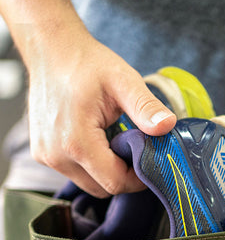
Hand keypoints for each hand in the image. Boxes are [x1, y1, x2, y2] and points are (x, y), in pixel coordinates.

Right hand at [28, 30, 175, 197]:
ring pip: (88, 183)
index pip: (115, 182)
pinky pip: (74, 173)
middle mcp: (55, 155)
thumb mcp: (124, 81)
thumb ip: (146, 108)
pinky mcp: (41, 154)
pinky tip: (97, 142)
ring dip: (106, 172)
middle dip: (123, 176)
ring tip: (115, 143)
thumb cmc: (87, 64)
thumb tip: (168, 126)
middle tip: (135, 151)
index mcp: (76, 141)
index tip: (150, 162)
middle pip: (101, 189)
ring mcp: (45, 156)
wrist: (52, 50)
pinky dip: (90, 165)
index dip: (138, 179)